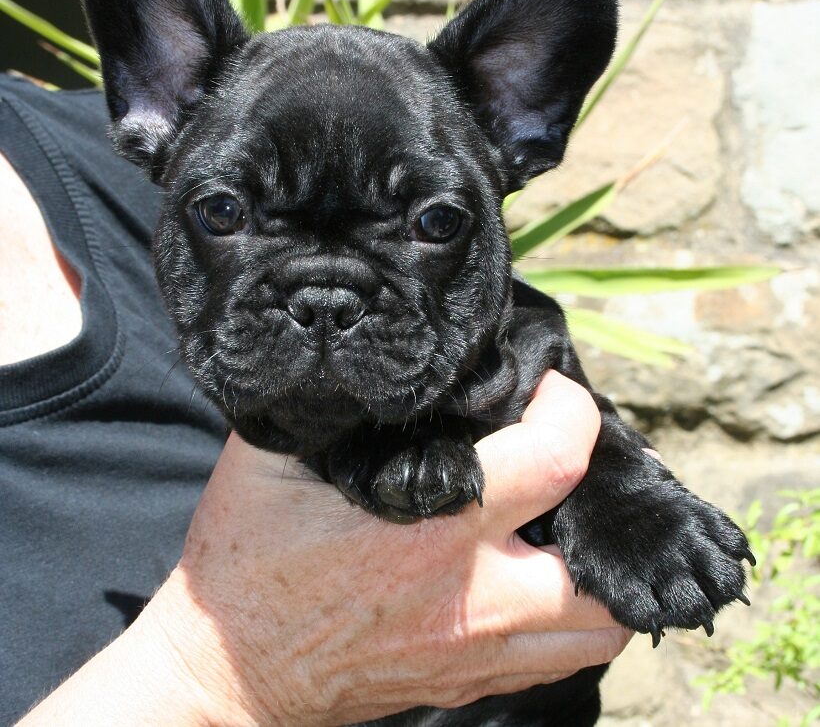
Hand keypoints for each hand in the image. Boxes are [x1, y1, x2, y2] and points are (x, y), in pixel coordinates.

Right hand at [19, 371, 630, 726]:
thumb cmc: (244, 563)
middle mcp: (471, 600)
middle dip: (603, 501)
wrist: (225, 671)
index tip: (550, 392)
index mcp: (431, 531)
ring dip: (598, 571)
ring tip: (564, 522)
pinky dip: (571, 617)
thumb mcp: (270, 460)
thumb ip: (331, 405)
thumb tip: (369, 359)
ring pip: (597, 630)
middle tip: (569, 462)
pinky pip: (560, 662)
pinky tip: (539, 575)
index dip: (571, 410)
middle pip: (603, 565)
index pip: (554, 461)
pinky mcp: (467, 685)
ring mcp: (476, 654)